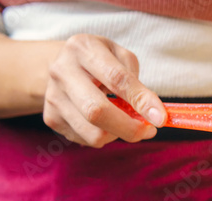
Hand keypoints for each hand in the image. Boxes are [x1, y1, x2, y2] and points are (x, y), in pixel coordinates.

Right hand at [43, 34, 166, 146]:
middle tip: (148, 131)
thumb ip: (136, 82)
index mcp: (82, 49)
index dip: (141, 101)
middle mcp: (62, 71)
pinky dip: (105, 136)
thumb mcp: (120, 57)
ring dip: (119, 135)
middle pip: (96, 111)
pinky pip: (86, 140)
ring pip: (92, 133)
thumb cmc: (99, 61)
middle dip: (129, 128)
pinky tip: (107, 123)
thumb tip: (152, 113)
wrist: (62, 66)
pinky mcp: (51, 118)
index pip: (116, 79)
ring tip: (127, 123)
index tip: (160, 118)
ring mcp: (53, 97)